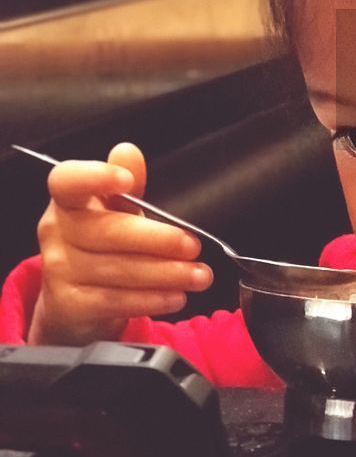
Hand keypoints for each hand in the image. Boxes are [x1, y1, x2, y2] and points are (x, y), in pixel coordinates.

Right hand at [31, 142, 211, 345]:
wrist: (76, 304)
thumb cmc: (102, 247)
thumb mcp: (116, 213)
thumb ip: (127, 186)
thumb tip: (128, 152)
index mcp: (67, 201)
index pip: (67, 181)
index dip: (95, 177)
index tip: (128, 181)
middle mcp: (56, 232)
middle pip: (106, 232)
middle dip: (157, 240)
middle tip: (193, 246)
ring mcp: (59, 270)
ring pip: (117, 271)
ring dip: (165, 274)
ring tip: (198, 275)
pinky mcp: (68, 305)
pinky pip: (115, 300)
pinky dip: (150, 299)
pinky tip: (176, 296)